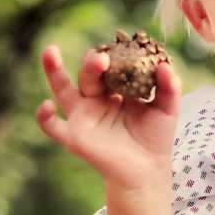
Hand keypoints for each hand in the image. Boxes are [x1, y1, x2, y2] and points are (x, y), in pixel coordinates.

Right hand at [36, 45, 180, 193]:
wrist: (148, 169)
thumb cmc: (155, 137)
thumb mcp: (167, 109)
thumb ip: (169, 87)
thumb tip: (165, 64)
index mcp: (117, 89)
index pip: (112, 66)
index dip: (115, 55)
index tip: (123, 45)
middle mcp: (96, 98)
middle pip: (89, 74)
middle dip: (94, 62)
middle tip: (103, 57)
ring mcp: (83, 116)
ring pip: (63, 89)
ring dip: (54, 71)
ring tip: (51, 52)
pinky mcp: (75, 136)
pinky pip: (54, 126)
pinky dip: (45, 117)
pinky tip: (46, 105)